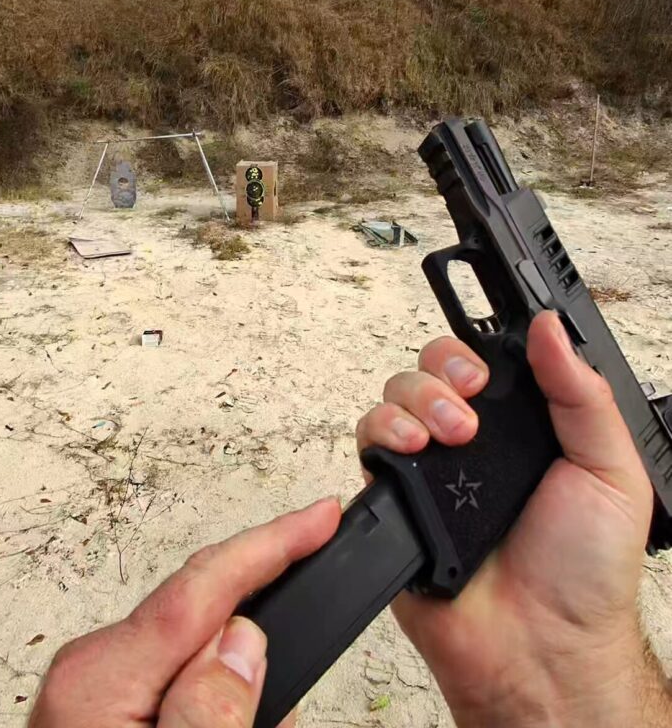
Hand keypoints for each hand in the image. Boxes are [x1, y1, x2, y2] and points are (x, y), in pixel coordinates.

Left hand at [29, 498, 339, 727]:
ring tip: (265, 716)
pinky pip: (186, 684)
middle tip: (310, 609)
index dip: (272, 543)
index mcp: (102, 679)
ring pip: (201, 652)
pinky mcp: (112, 711)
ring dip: (246, 687)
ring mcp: (101, 691)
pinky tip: (236, 719)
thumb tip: (242, 640)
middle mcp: (95, 671)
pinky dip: (221, 704)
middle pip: (204, 612)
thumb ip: (208, 711)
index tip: (322, 516)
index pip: (204, 587)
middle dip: (266, 614)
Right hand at [357, 311, 669, 727]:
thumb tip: (550, 330)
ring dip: (414, 399)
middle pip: (431, 369)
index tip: (488, 370)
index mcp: (522, 427)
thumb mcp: (610, 470)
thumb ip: (581, 393)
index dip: (476, 351)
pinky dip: (383, 434)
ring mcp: (432, 468)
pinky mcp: (396, 498)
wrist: (542, 648)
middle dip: (442, 370)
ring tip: (446, 435)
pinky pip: (369, 446)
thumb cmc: (585, 572)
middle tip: (470, 403)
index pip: (484, 361)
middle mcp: (472, 441)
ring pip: (396, 396)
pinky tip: (412, 449)